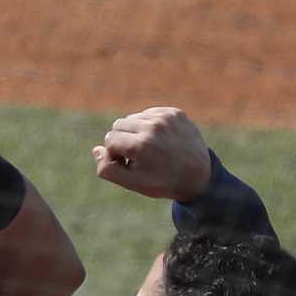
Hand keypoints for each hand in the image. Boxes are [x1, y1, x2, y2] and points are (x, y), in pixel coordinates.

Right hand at [92, 107, 212, 201]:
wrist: (199, 175)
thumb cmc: (162, 181)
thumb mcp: (131, 183)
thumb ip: (107, 169)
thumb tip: (96, 149)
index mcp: (140, 145)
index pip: (110, 139)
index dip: (115, 155)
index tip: (129, 165)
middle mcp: (152, 127)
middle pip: (118, 125)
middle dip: (123, 140)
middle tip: (138, 157)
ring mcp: (165, 117)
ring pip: (133, 118)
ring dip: (135, 132)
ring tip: (149, 149)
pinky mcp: (174, 112)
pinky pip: (149, 113)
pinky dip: (149, 126)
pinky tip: (159, 140)